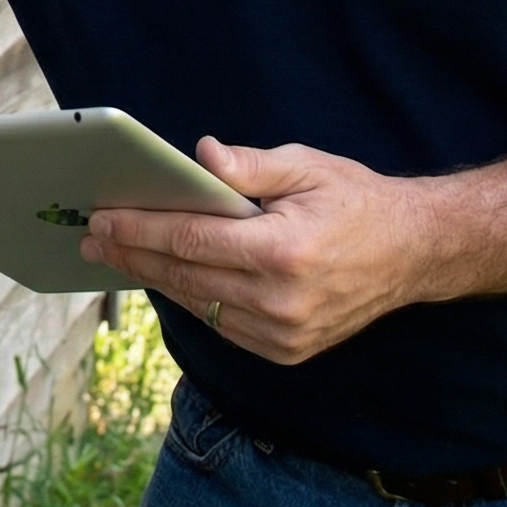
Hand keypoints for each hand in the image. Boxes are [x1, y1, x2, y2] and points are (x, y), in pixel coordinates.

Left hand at [80, 137, 431, 363]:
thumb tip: (199, 155)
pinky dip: (191, 298)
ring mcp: (284, 334)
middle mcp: (280, 302)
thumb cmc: (356, 201)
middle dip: (132, 254)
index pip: (190, 240)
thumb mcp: (307, 166)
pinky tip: (166, 275)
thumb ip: (250, 166)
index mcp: (283, 252)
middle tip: (92, 238)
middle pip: (184, 276)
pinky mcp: (287, 351)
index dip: (139, 229)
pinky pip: (221, 325)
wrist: (414, 253)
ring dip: (155, 278)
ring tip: (118, 255)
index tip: (102, 218)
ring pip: (197, 305)